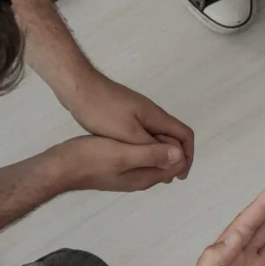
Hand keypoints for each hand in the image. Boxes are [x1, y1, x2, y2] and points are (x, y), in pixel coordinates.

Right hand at [46, 135, 187, 192]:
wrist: (61, 166)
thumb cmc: (91, 158)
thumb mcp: (124, 153)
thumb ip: (152, 155)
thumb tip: (179, 154)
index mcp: (145, 177)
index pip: (177, 166)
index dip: (180, 148)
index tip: (168, 129)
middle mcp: (140, 179)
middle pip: (166, 163)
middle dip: (170, 145)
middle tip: (158, 124)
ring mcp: (128, 175)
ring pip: (152, 159)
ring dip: (156, 144)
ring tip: (146, 124)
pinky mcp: (117, 168)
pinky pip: (139, 157)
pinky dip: (142, 145)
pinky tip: (133, 132)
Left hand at [59, 72, 196, 177]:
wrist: (77, 87)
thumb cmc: (101, 110)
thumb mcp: (128, 134)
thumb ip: (152, 147)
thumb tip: (178, 158)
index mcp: (156, 116)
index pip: (184, 135)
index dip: (187, 156)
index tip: (180, 175)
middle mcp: (151, 113)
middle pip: (172, 136)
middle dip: (174, 157)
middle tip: (167, 178)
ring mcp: (137, 112)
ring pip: (156, 135)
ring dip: (158, 153)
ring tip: (152, 172)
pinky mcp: (124, 114)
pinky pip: (141, 133)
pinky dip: (144, 147)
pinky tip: (132, 157)